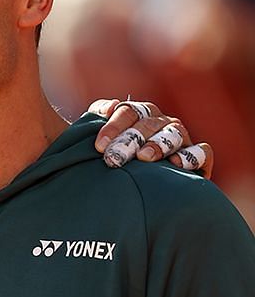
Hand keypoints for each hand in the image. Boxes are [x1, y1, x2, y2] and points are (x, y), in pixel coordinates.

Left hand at [88, 98, 212, 176]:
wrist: (129, 190)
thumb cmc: (107, 164)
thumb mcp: (96, 145)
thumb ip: (93, 122)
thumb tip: (109, 106)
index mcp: (138, 115)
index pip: (128, 112)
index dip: (113, 127)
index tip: (99, 147)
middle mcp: (160, 123)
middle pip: (148, 124)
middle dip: (130, 140)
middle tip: (114, 159)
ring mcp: (181, 138)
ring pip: (174, 133)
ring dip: (158, 144)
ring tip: (144, 158)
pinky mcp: (198, 159)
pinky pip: (202, 151)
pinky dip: (192, 156)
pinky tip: (176, 164)